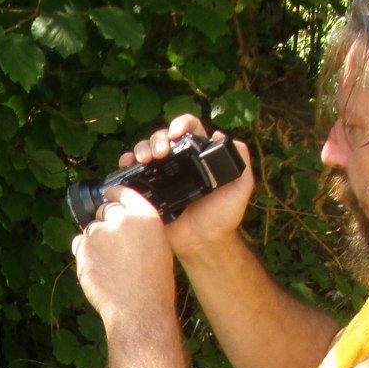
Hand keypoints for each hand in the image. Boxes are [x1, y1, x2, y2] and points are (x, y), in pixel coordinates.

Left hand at [73, 184, 175, 336]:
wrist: (138, 308)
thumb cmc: (153, 284)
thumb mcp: (158, 246)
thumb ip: (141, 229)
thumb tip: (125, 223)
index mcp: (144, 216)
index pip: (124, 192)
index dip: (114, 193)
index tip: (108, 193)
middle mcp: (121, 219)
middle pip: (105, 211)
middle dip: (106, 224)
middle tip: (113, 247)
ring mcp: (100, 233)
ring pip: (91, 230)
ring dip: (95, 242)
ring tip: (109, 265)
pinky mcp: (84, 249)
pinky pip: (79, 245)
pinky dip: (85, 255)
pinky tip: (99, 270)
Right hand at [122, 114, 254, 257]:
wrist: (203, 243)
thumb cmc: (223, 217)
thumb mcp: (241, 187)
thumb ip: (241, 162)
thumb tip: (221, 136)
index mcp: (199, 156)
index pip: (190, 129)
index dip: (181, 124)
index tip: (176, 133)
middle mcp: (179, 163)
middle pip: (162, 137)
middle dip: (157, 138)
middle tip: (160, 153)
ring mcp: (161, 177)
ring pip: (146, 151)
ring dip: (141, 148)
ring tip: (144, 159)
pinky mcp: (148, 192)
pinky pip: (133, 174)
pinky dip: (127, 164)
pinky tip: (127, 165)